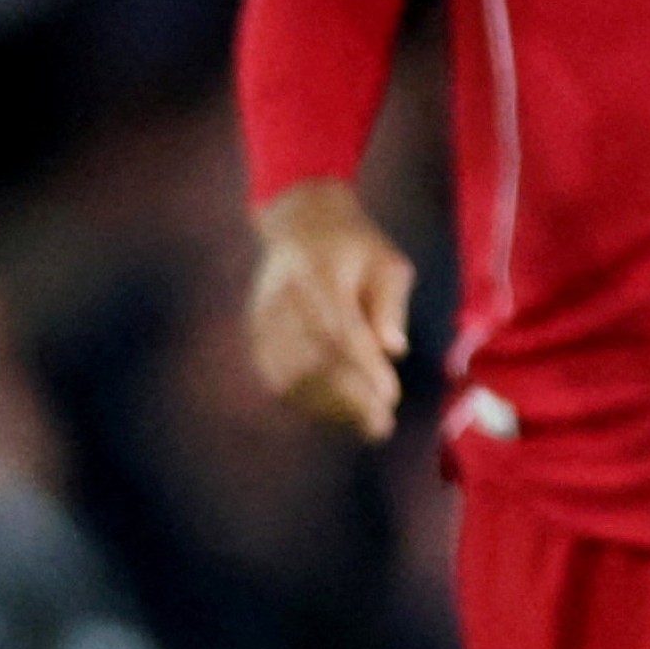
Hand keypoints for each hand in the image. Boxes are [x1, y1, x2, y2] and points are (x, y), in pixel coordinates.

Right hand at [245, 179, 413, 440]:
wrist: (302, 225)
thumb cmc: (356, 247)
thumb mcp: (387, 261)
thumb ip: (390, 303)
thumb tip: (394, 350)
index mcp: (316, 272)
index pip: (339, 329)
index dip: (364, 368)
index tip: (390, 397)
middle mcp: (281, 298)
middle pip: (311, 360)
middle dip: (348, 398)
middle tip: (383, 423)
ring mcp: (262, 319)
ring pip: (290, 377)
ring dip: (329, 407)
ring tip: (368, 424)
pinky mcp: (255, 337)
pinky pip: (277, 379)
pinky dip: (308, 402)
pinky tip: (339, 414)